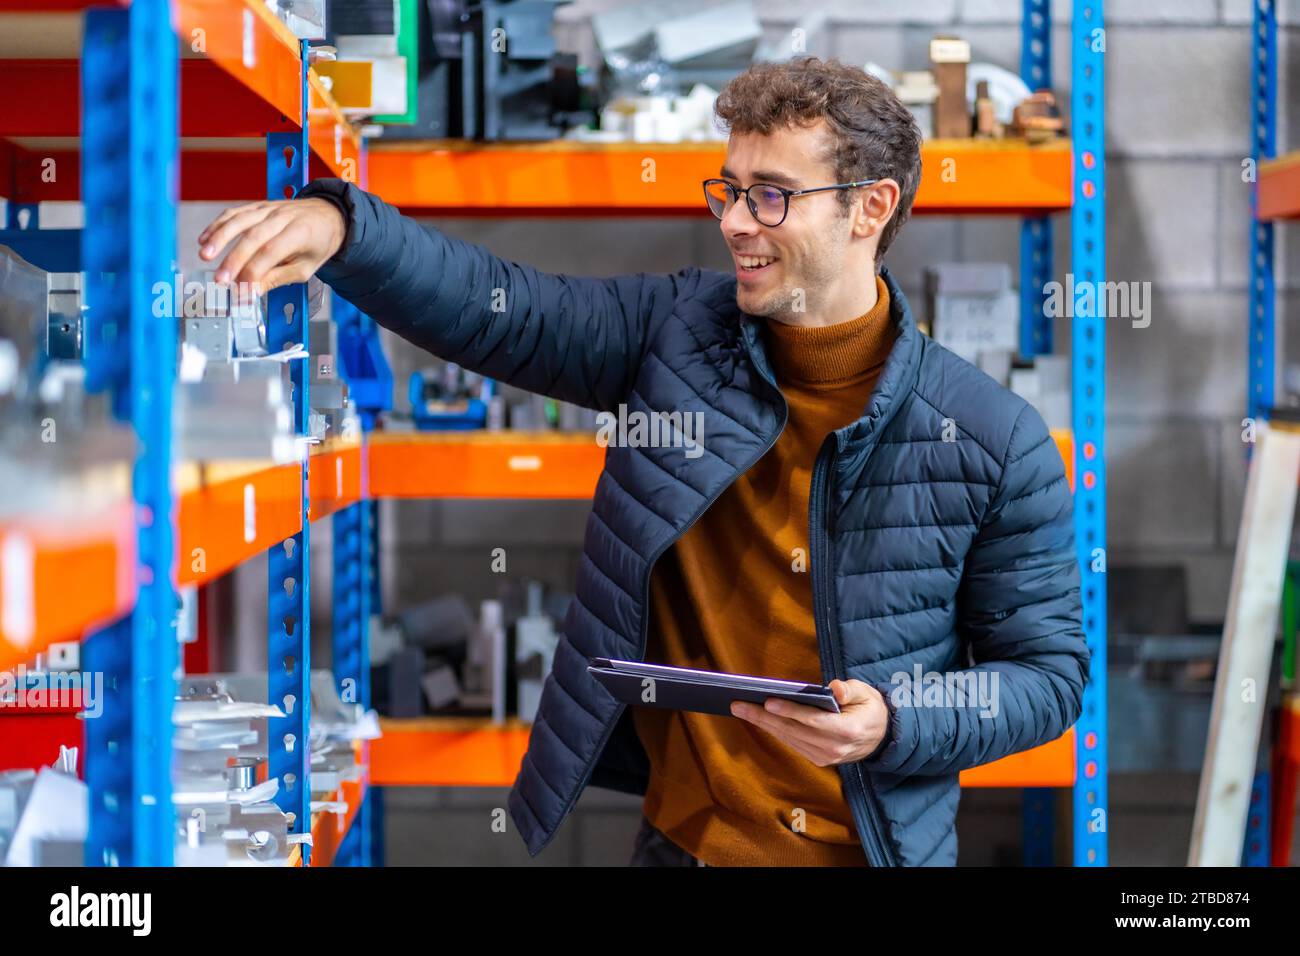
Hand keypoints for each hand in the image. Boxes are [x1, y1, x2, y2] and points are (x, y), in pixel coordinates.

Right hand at [196, 197, 346, 293]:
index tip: (241, 291)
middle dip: (234, 259)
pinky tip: (204, 239)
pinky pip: (235, 213)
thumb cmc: (317, 244)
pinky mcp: (259, 206)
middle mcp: (283, 217)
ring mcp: (270, 209)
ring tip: (204, 255)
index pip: (271, 253)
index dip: (253, 273)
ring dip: (219, 237)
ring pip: (240, 220)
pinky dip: (218, 224)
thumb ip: (278, 278)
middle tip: (220, 280)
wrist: (329, 215)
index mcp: (301, 233)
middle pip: (254, 237)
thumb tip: (251, 292)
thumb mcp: (306, 268)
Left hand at [730, 679, 889, 766]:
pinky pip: (792, 743)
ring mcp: (826, 757)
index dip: (789, 711)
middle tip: (739, 704)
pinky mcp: (819, 759)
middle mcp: (834, 748)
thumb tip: (834, 688)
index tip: (768, 702)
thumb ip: (850, 690)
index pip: (812, 720)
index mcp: (848, 731)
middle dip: (763, 717)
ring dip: (763, 724)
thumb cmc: (871, 709)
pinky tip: (759, 718)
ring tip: (741, 709)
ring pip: (788, 738)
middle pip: (793, 731)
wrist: (882, 738)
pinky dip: (774, 730)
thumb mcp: (867, 693)